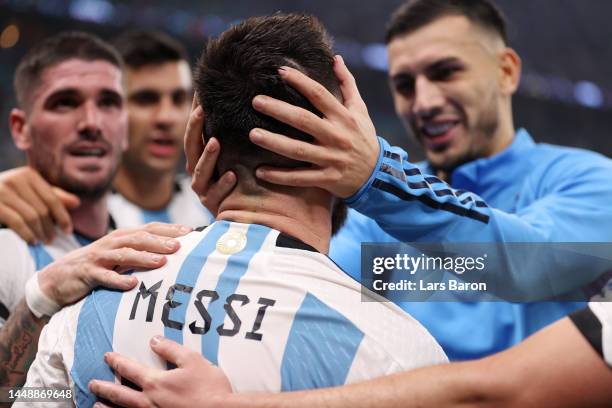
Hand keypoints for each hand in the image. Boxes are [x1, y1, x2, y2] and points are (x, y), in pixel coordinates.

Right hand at [0, 167, 79, 243]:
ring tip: (43, 241)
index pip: (52, 199)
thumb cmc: (5, 199)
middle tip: (53, 239)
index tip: (68, 230)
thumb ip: (51, 197)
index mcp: (27, 175)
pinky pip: (16, 221)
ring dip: (40, 232)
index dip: (63, 216)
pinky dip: (27, 233)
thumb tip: (77, 202)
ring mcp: (1, 190)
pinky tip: (32, 241)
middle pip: (42, 209)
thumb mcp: (28, 194)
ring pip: (31, 216)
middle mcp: (14, 179)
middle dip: (50, 226)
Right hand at [37, 222, 190, 306]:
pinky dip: (119, 280)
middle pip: (139, 239)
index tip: (190, 232)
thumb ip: (141, 252)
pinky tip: (132, 284)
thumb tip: (174, 253)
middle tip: (179, 246)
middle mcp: (112, 242)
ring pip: (124, 255)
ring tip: (162, 262)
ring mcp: (99, 257)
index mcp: (123, 237)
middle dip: (160, 241)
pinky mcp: (88, 274)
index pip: (150, 229)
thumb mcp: (120, 256)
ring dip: (144, 258)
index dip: (169, 229)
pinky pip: (105, 277)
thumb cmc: (98, 266)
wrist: (59, 276)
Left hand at [89, 336, 231, 407]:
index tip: (107, 356)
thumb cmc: (209, 387)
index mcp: (156, 382)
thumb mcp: (192, 360)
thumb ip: (170, 349)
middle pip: (119, 393)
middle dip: (104, 387)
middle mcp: (149, 401)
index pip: (129, 369)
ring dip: (107, 407)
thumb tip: (154, 340)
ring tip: (96, 404)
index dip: (117, 361)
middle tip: (91, 384)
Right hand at [184, 97, 236, 214]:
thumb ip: (235, 137)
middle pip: (191, 147)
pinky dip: (224, 184)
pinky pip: (217, 194)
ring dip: (208, 156)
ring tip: (215, 142)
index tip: (199, 93)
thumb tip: (247, 102)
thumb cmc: (241, 182)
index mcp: (201, 158)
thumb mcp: (236, 158)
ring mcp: (204, 190)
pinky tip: (232, 175)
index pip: (195, 131)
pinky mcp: (215, 206)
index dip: (195, 113)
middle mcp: (198, 172)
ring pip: (200, 171)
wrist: (243, 220)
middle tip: (201, 110)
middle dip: (195, 129)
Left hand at [249, 55, 379, 197]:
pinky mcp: (327, 179)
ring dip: (274, 143)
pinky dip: (280, 176)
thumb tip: (336, 58)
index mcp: (343, 117)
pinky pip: (300, 178)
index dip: (300, 82)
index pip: (319, 95)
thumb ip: (347, 84)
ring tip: (253, 134)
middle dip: (279, 110)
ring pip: (298, 150)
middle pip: (303, 120)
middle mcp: (336, 136)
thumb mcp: (360, 110)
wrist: (378, 175)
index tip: (280, 72)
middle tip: (256, 101)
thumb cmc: (363, 137)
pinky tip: (260, 172)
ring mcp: (331, 159)